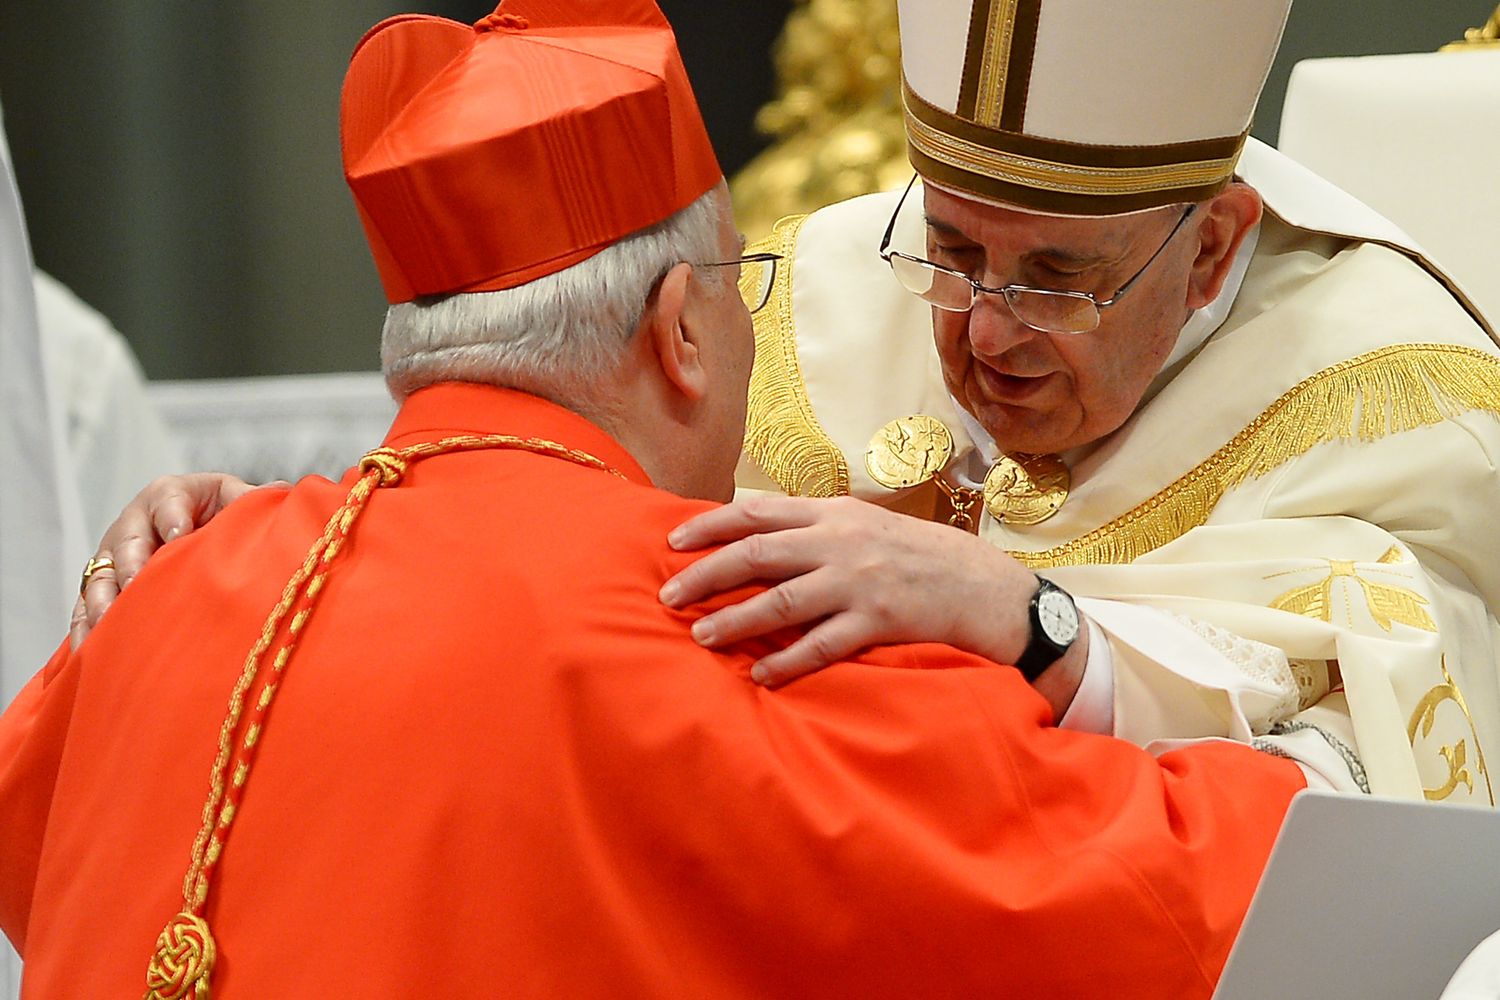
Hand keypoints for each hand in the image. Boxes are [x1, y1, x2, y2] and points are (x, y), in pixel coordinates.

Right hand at [69, 473, 269, 647]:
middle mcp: (135, 524)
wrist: (201, 536)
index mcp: (170, 495)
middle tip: (139, 581)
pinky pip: (85, 610)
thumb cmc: (224, 515)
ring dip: (103, 600)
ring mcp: (114, 558)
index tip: (181, 534)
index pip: (168, 501)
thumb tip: (282, 490)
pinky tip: (91, 649)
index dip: (174, 516)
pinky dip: (87, 629)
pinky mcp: (102, 590)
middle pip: (128, 541)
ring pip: (101, 577)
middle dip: (132, 562)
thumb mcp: (237, 500)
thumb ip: (252, 500)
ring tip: (110, 621)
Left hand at [659, 494, 1045, 683]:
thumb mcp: (866, 526)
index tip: (673, 541)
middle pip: (758, 554)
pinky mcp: (878, 622)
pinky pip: (820, 645)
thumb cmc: (916, 556)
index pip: (758, 512)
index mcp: (834, 513)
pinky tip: (759, 674)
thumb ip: (815, 527)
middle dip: (707, 574)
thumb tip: (753, 531)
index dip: (711, 525)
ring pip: (781, 601)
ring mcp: (859, 583)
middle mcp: (841, 543)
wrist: (984, 586)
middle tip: (669, 596)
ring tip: (700, 637)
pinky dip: (786, 661)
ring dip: (735, 620)